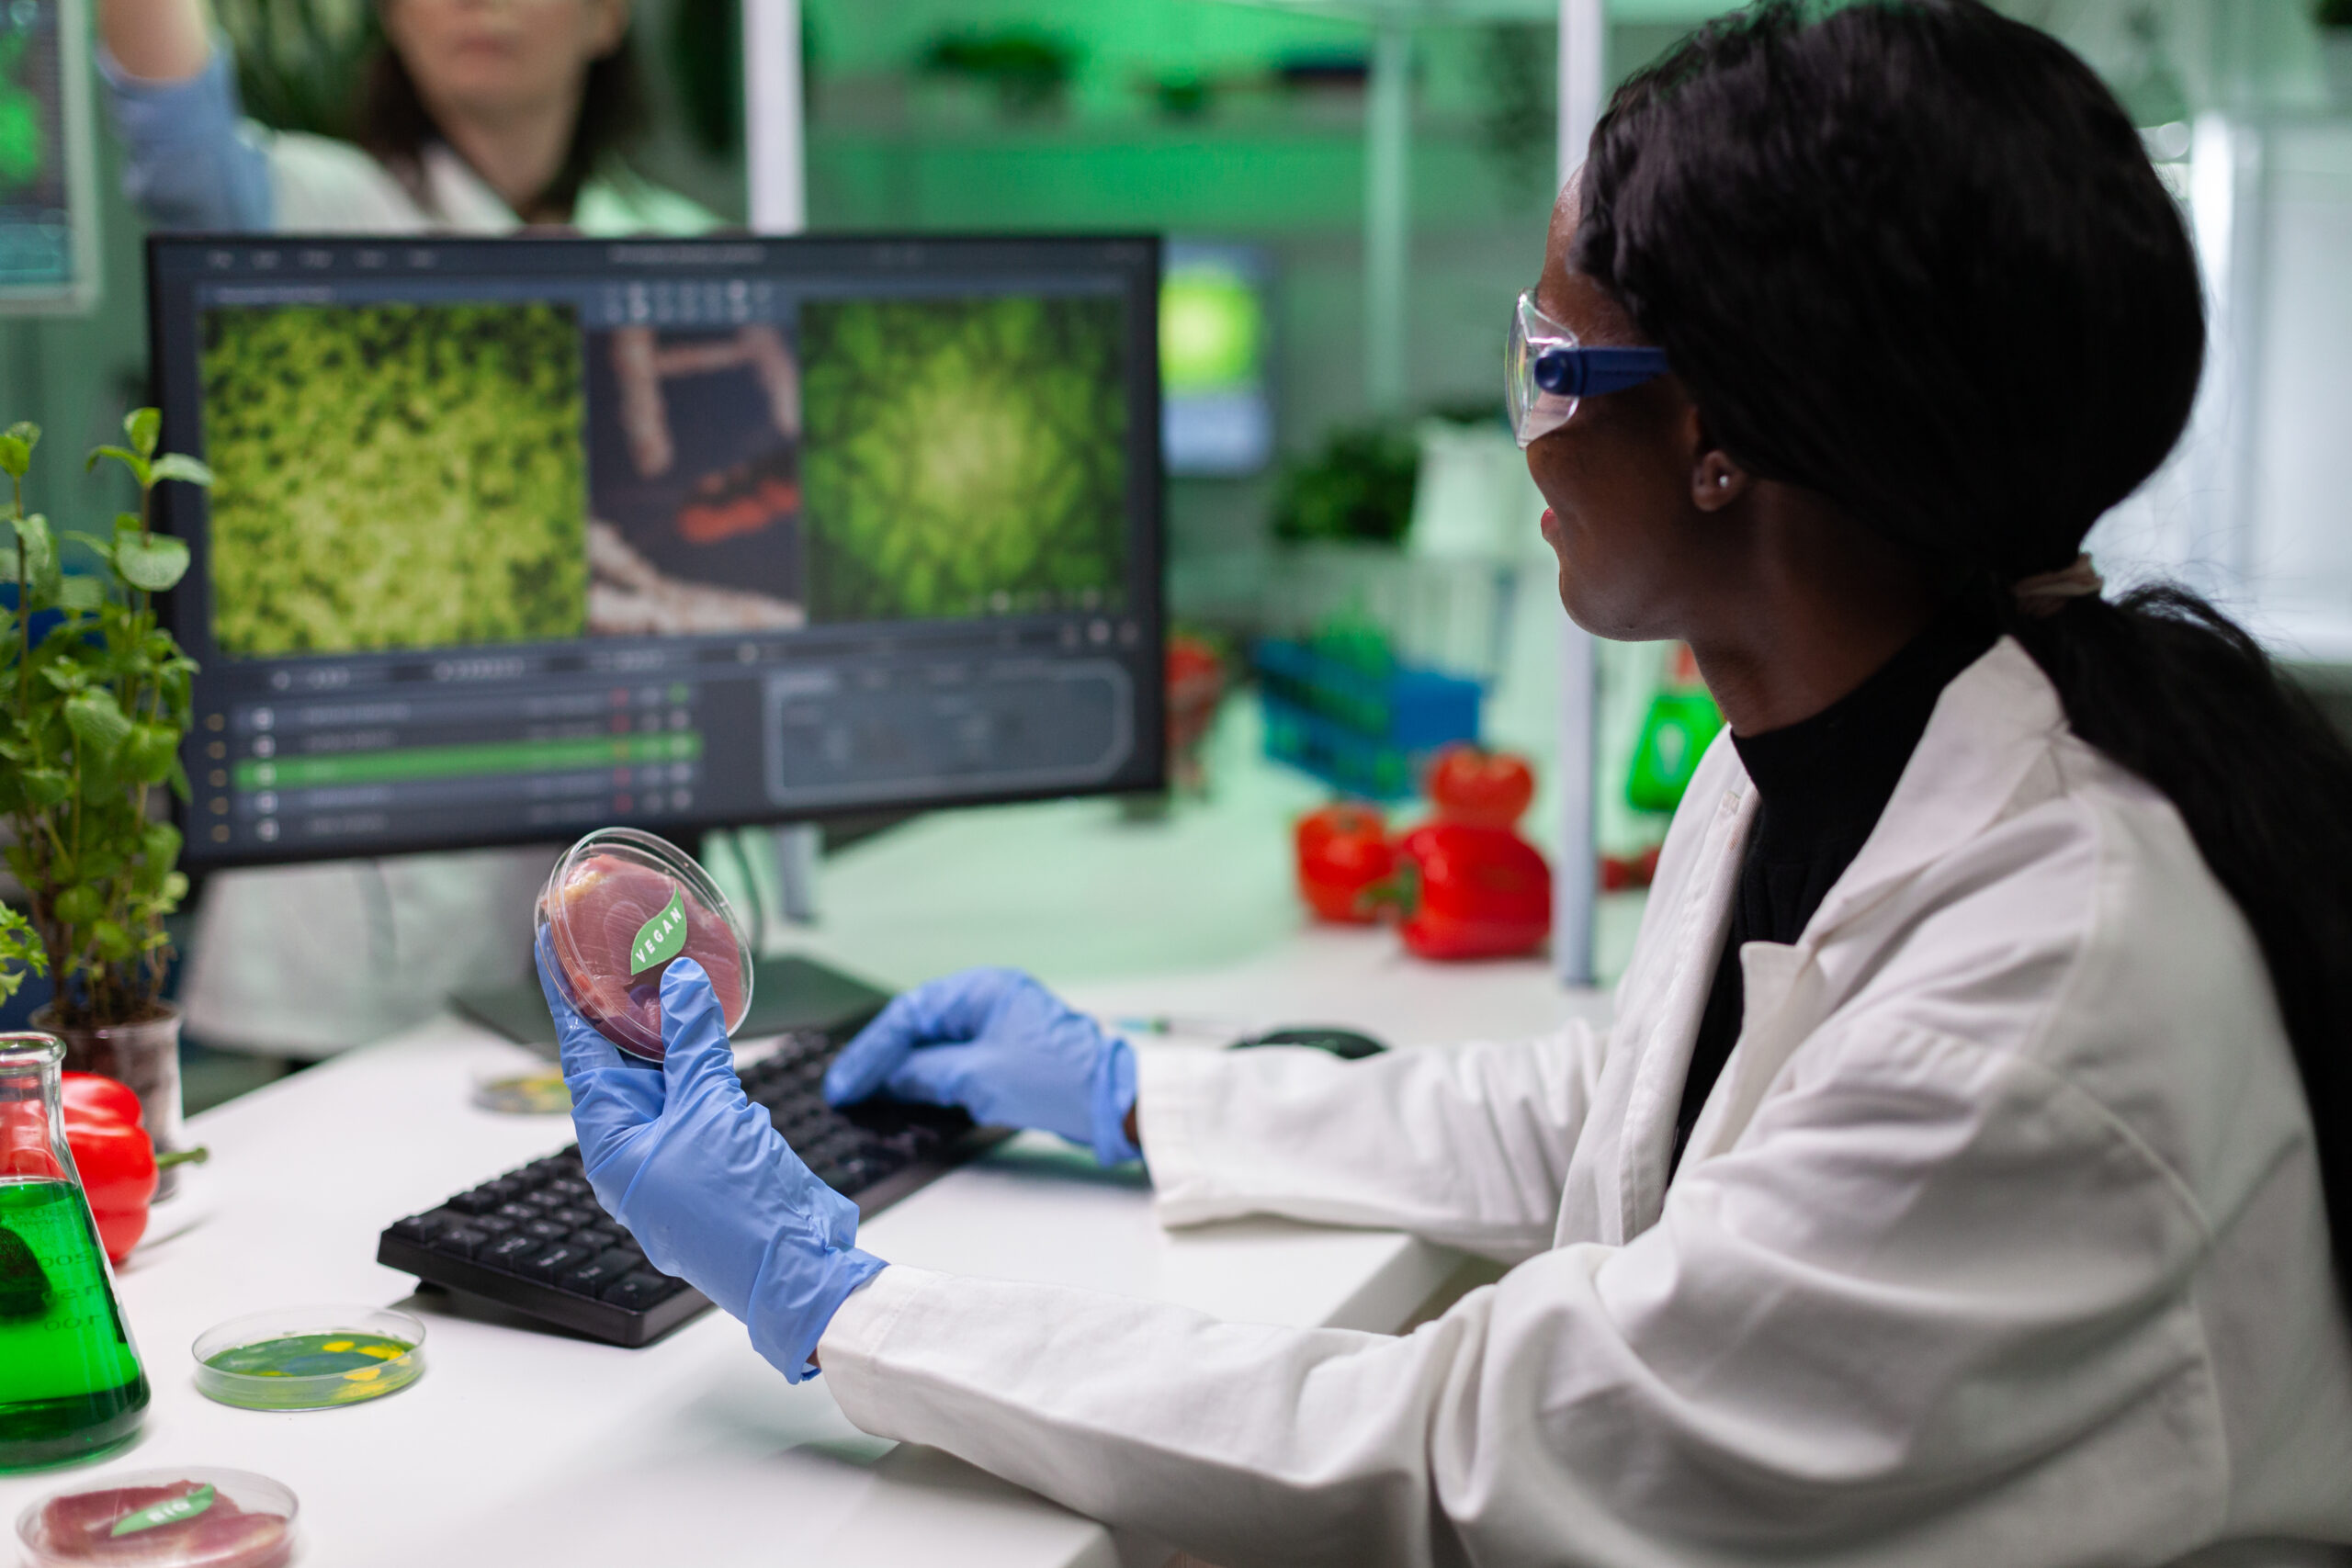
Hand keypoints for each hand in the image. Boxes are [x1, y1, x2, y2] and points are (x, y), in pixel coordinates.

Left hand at [538, 939, 883, 1381]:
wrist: (798, 1268)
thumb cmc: (737, 1212)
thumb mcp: (710, 1113)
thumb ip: (692, 1045)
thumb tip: (676, 983)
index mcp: (612, 1142)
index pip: (581, 1052)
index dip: (568, 994)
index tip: (553, 944)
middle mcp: (636, 1142)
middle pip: (617, 1057)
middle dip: (617, 998)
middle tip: (612, 936)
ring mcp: (677, 1145)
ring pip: (660, 1069)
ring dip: (662, 1019)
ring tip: (656, 959)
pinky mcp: (716, 1144)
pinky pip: (698, 1086)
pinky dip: (699, 1048)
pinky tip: (704, 1013)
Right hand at [823, 968, 1139, 1165]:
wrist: (1113, 1100)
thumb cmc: (1056, 1080)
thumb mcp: (979, 1077)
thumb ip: (926, 1073)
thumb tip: (890, 1079)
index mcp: (980, 989)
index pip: (909, 1016)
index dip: (871, 1053)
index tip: (844, 1085)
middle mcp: (986, 998)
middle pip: (917, 1026)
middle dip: (880, 1059)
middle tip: (846, 1092)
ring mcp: (996, 1023)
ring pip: (933, 1044)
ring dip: (901, 1070)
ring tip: (866, 1096)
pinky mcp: (1005, 1051)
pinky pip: (954, 1058)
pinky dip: (928, 1077)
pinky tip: (908, 1097)